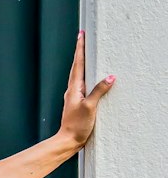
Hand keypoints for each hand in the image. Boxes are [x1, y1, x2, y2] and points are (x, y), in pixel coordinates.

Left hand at [59, 30, 114, 149]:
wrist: (67, 142)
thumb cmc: (76, 126)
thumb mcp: (89, 107)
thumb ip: (99, 91)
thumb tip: (110, 77)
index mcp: (74, 88)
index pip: (78, 64)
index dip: (80, 49)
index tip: (81, 35)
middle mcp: (72, 90)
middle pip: (77, 66)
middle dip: (80, 52)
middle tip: (82, 38)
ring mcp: (74, 97)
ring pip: (79, 75)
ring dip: (82, 62)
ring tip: (85, 51)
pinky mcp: (78, 103)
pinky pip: (83, 84)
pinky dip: (86, 75)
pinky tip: (90, 77)